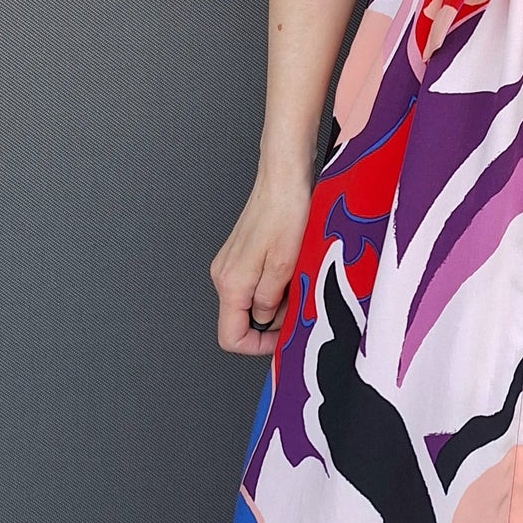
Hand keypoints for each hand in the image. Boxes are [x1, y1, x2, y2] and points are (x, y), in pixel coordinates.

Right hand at [208, 167, 314, 355]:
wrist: (284, 177)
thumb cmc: (286, 211)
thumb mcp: (285, 266)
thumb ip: (270, 301)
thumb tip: (264, 321)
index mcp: (231, 282)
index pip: (230, 337)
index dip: (257, 346)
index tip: (282, 339)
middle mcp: (224, 274)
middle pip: (240, 320)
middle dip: (271, 322)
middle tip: (298, 306)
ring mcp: (231, 263)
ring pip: (249, 301)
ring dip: (275, 302)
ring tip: (297, 283)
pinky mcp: (242, 253)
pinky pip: (254, 283)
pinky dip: (273, 285)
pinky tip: (292, 270)